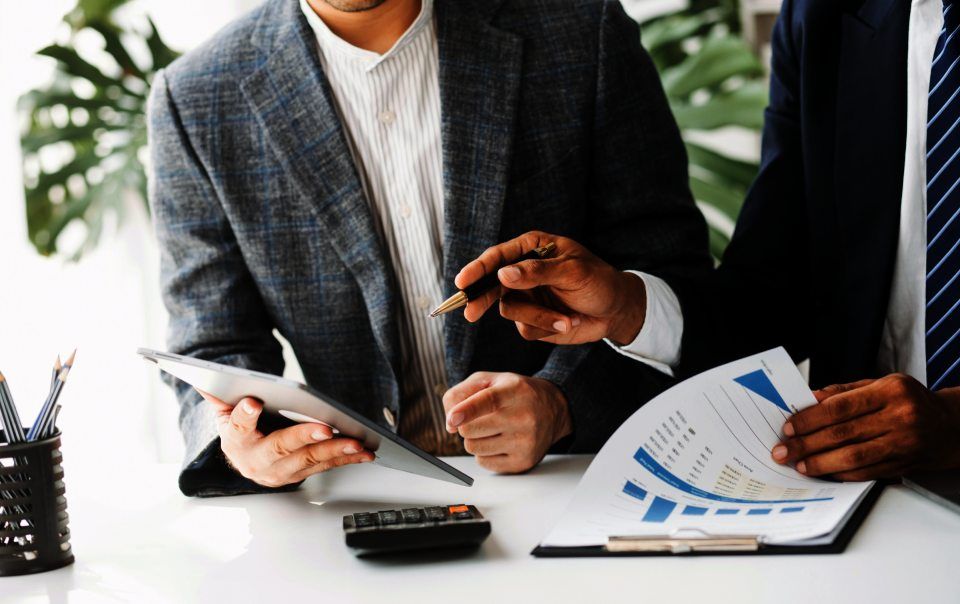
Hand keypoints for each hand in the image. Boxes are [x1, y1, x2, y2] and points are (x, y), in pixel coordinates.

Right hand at [198, 390, 374, 487]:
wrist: (246, 459)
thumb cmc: (238, 428)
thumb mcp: (223, 410)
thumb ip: (216, 393)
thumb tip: (199, 375)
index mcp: (235, 441)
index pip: (237, 428)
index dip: (245, 416)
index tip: (253, 402)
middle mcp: (257, 461)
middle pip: (280, 448)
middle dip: (304, 437)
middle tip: (324, 427)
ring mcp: (281, 472)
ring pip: (309, 460)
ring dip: (334, 450)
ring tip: (355, 441)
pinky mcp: (301, 474)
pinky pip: (326, 466)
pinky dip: (347, 459)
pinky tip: (365, 451)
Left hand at [442, 372, 571, 472]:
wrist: (552, 409)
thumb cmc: (514, 393)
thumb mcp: (489, 380)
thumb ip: (461, 393)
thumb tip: (450, 424)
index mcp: (515, 391)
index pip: (488, 401)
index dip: (467, 411)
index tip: (452, 419)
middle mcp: (523, 417)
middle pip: (470, 430)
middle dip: (466, 425)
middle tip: (480, 418)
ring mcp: (525, 442)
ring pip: (474, 448)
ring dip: (475, 439)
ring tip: (492, 429)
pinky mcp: (523, 462)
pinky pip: (484, 463)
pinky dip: (484, 453)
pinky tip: (499, 442)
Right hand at [455, 231, 646, 344]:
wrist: (616, 311)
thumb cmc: (599, 281)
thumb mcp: (573, 272)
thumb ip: (537, 272)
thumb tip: (503, 275)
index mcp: (531, 249)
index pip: (497, 257)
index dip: (477, 269)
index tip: (463, 282)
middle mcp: (523, 272)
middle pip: (490, 284)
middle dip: (481, 299)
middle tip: (470, 312)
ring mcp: (526, 297)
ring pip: (510, 310)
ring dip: (537, 317)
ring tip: (565, 317)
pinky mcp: (532, 320)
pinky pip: (524, 328)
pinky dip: (546, 327)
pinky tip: (567, 322)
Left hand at [770, 374, 959, 480]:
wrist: (950, 427)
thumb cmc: (909, 402)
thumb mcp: (881, 384)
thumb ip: (844, 391)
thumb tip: (809, 399)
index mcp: (890, 392)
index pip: (840, 407)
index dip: (810, 419)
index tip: (789, 428)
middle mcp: (899, 417)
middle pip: (843, 433)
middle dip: (807, 444)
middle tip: (784, 451)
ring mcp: (903, 443)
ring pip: (854, 457)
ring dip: (822, 463)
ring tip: (800, 465)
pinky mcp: (904, 464)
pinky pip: (867, 472)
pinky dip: (842, 474)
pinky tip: (825, 473)